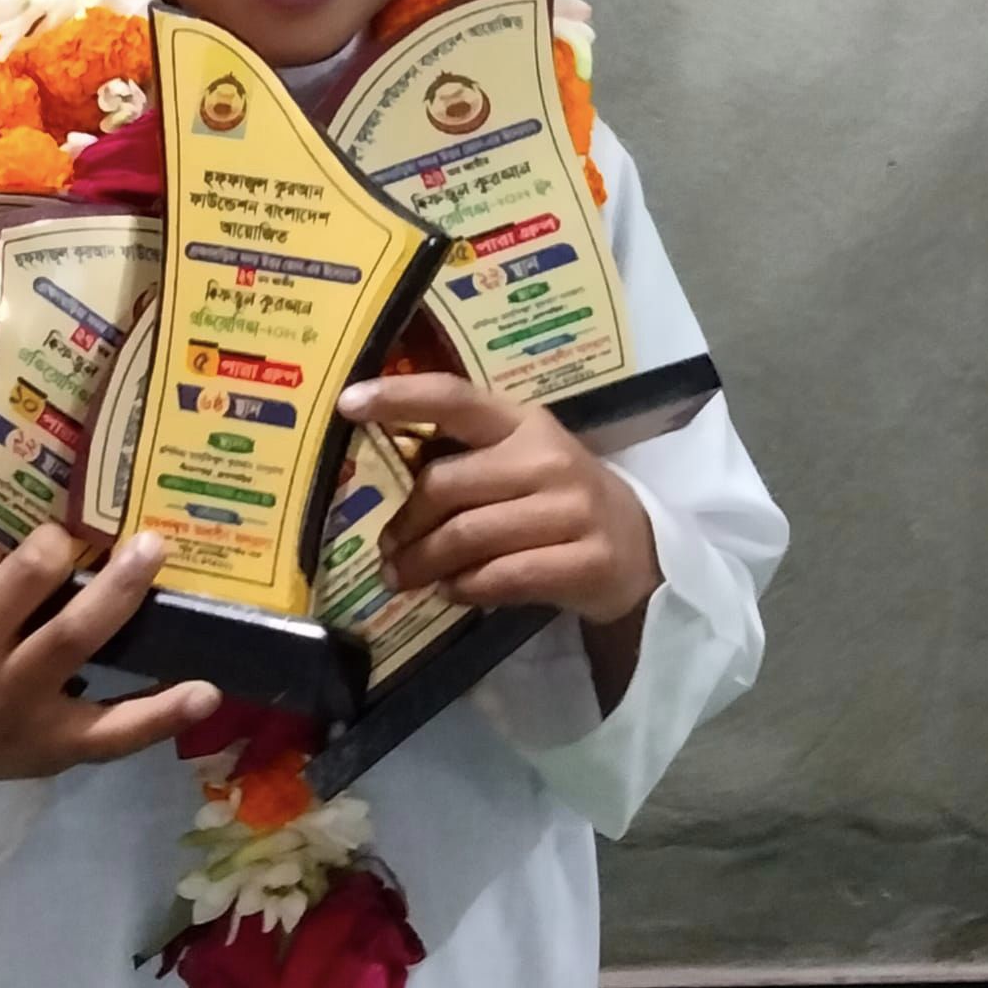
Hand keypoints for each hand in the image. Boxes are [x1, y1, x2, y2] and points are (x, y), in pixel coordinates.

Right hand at [0, 521, 221, 787]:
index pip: (19, 586)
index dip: (50, 550)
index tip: (66, 526)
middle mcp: (3, 689)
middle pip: (71, 635)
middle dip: (116, 587)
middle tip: (152, 542)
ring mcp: (33, 726)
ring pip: (100, 689)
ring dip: (146, 643)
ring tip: (188, 607)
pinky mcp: (52, 753)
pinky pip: (112, 739)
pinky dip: (160, 720)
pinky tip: (207, 695)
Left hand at [337, 374, 658, 626]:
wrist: (641, 548)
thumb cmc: (558, 499)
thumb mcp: (520, 462)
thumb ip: (464, 462)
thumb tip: (386, 486)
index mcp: (522, 422)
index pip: (454, 398)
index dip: (399, 396)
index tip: (347, 402)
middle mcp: (547, 457)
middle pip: (448, 485)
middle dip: (406, 523)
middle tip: (387, 550)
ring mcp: (572, 508)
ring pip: (469, 537)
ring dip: (424, 563)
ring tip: (403, 578)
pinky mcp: (586, 559)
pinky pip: (501, 576)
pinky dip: (464, 588)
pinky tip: (451, 591)